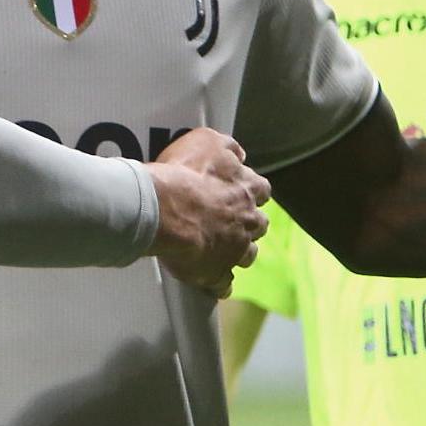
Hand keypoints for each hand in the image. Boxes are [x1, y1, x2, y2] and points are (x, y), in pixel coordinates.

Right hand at [148, 129, 270, 295]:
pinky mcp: (216, 272)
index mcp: (248, 190)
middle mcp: (248, 220)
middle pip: (259, 225)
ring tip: (220, 250)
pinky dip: (219, 283)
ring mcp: (235, 249)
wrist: (164, 208)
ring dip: (237, 252)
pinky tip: (211, 282)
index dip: (250, 191)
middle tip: (229, 221)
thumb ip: (228, 146)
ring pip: (247, 255)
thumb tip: (239, 153)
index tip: (239, 191)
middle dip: (248, 223)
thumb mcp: (207, 141)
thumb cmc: (184, 173)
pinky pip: (223, 284)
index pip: (262, 190)